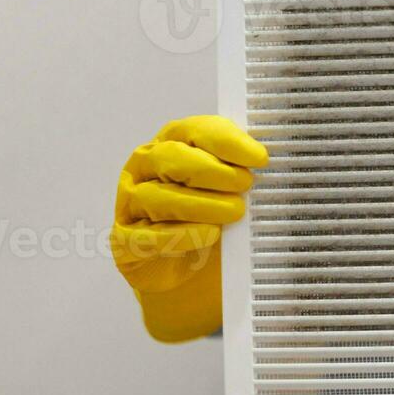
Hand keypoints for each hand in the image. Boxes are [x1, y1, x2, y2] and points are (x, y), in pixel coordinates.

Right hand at [110, 116, 267, 342]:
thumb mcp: (223, 185)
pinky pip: (148, 236)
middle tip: (245, 185)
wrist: (180, 264)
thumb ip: (237, 168)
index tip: (259, 157)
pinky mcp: (125, 239)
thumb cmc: (204, 213)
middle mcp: (145, 166)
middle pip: (172, 158)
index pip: (195, 130)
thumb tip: (268, 161)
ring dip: (202, 204)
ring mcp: (130, 202)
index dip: (228, 142)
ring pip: (159, 196)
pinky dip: (182, 235)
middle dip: (214, 171)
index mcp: (170, 141)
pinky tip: (210, 234)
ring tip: (235, 212)